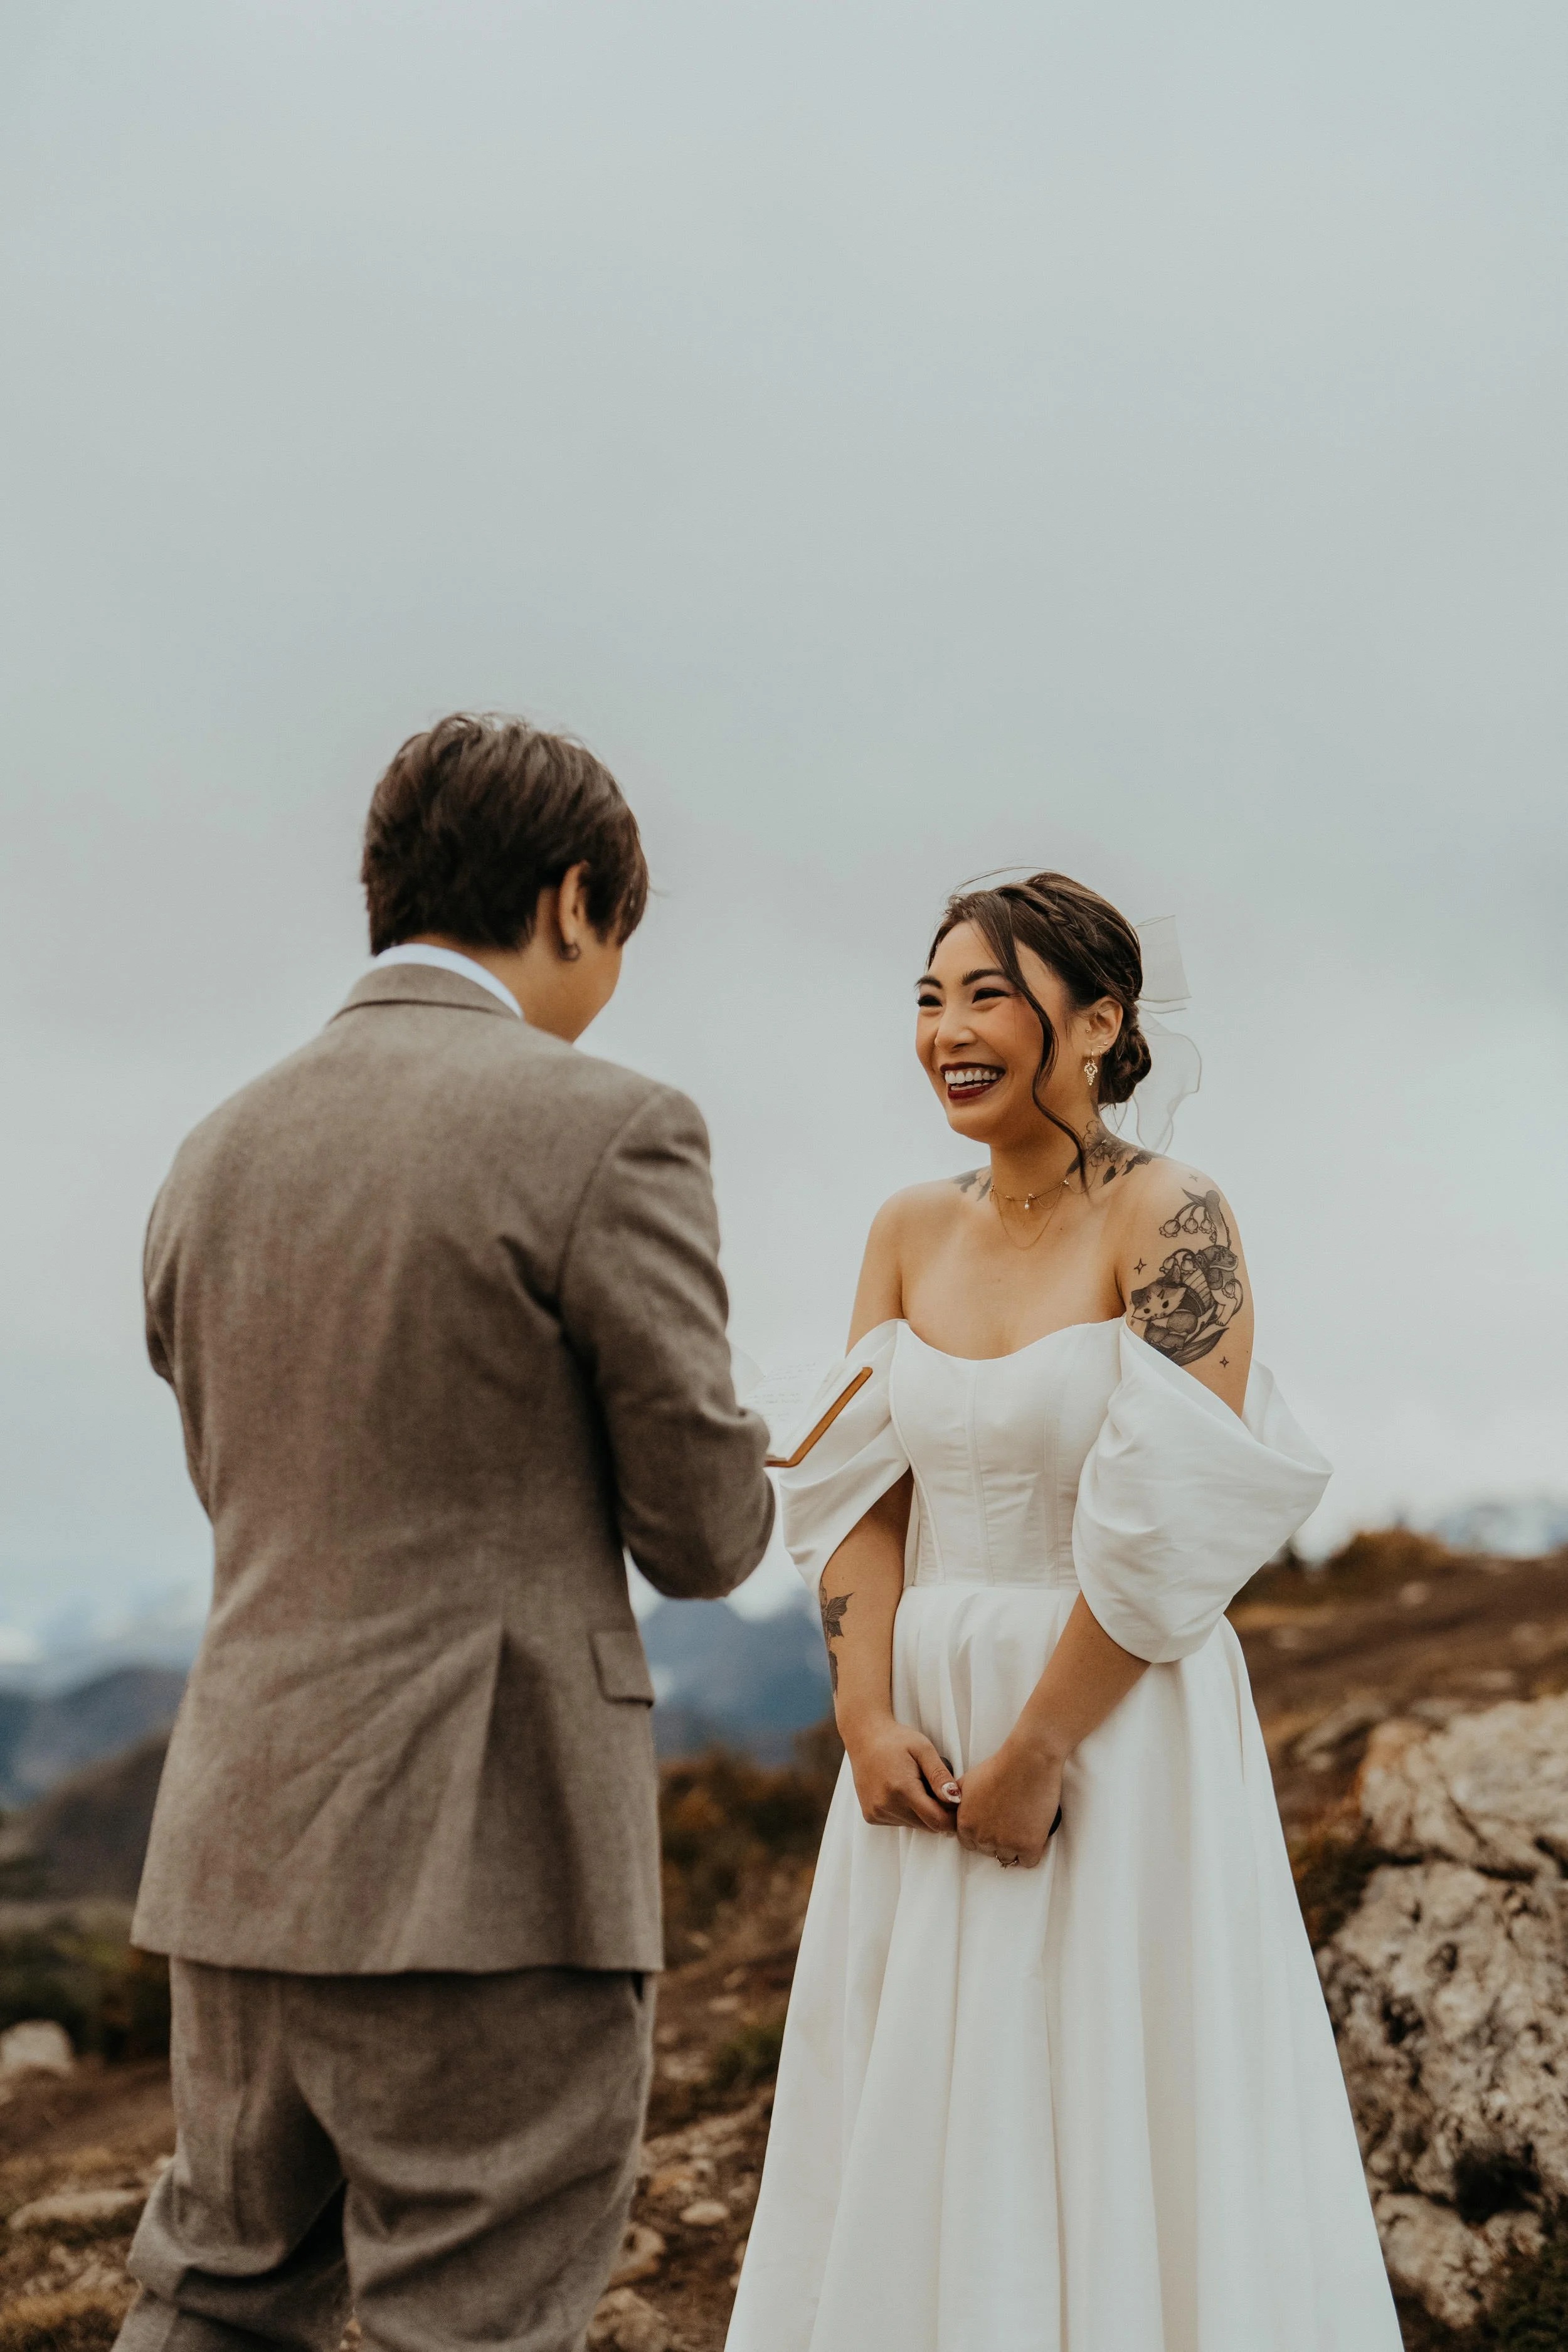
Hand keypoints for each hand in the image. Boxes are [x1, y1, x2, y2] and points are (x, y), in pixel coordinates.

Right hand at [842, 1717, 960, 1832]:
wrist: (865, 1738)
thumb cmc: (897, 1740)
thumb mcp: (923, 1749)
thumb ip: (940, 1775)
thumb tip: (955, 1799)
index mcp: (902, 1788)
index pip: (937, 1821)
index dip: (952, 1817)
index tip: (957, 1804)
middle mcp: (886, 1805)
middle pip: (927, 1826)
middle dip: (938, 1813)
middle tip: (937, 1789)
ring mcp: (876, 1812)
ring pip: (914, 1826)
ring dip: (922, 1813)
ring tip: (917, 1787)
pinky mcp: (871, 1816)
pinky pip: (899, 1823)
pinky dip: (907, 1813)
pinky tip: (902, 1792)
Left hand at [955, 1737, 1062, 1869]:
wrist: (1027, 1761)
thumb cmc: (1000, 1766)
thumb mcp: (967, 1781)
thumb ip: (955, 1800)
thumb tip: (950, 1807)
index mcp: (966, 1824)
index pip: (970, 1843)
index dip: (982, 1833)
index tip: (992, 1824)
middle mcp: (983, 1837)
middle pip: (988, 1850)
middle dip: (997, 1839)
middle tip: (1008, 1822)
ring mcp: (1006, 1843)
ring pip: (1007, 1857)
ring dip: (1013, 1846)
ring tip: (1021, 1827)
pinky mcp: (1028, 1845)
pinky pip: (1028, 1861)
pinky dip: (1031, 1852)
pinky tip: (1033, 1836)